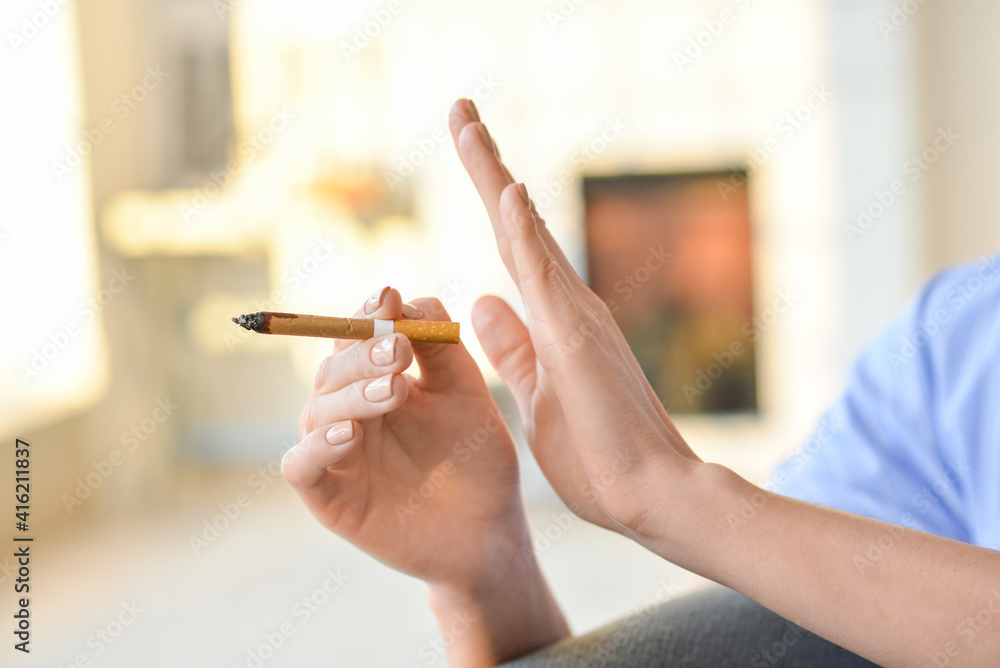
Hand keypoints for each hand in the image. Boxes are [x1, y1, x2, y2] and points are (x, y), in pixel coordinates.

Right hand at [282, 287, 524, 590]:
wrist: (490, 532)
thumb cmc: (476, 461)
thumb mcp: (466, 396)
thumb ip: (442, 350)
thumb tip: (410, 298)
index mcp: (378, 381)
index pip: (357, 338)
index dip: (366, 315)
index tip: (388, 298)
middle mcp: (349, 412)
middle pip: (334, 369)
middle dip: (363, 354)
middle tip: (399, 350)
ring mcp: (335, 455)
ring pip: (317, 411)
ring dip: (351, 395)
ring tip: (393, 391)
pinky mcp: (329, 499)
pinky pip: (301, 467)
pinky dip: (317, 448)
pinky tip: (349, 435)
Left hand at [449, 99, 702, 538]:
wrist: (654, 497)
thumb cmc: (600, 457)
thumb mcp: (537, 394)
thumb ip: (512, 348)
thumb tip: (479, 301)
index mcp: (555, 321)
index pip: (514, 246)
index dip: (491, 198)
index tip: (471, 152)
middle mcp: (568, 306)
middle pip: (518, 224)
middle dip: (487, 166)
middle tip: (459, 111)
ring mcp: (575, 318)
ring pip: (526, 235)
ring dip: (494, 177)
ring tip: (466, 124)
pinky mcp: (577, 341)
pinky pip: (544, 278)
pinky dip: (524, 231)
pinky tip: (505, 190)